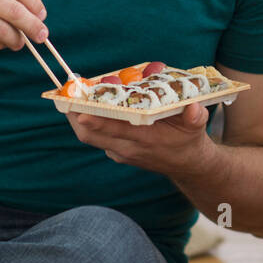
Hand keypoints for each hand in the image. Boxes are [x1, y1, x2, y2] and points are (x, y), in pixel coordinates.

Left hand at [66, 103, 212, 176]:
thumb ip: (195, 117)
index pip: (116, 131)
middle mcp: (128, 148)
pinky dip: (89, 123)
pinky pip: (97, 138)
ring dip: (78, 119)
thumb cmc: (189, 140)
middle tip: (66, 97)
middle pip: (91, 136)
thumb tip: (194, 107)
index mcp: (145, 140)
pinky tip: (86, 107)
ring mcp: (120, 152)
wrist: (187, 165)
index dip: (97, 122)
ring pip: (90, 138)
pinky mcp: (117, 152)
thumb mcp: (197, 127)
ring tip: (71, 98)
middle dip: (75, 117)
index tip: (81, 111)